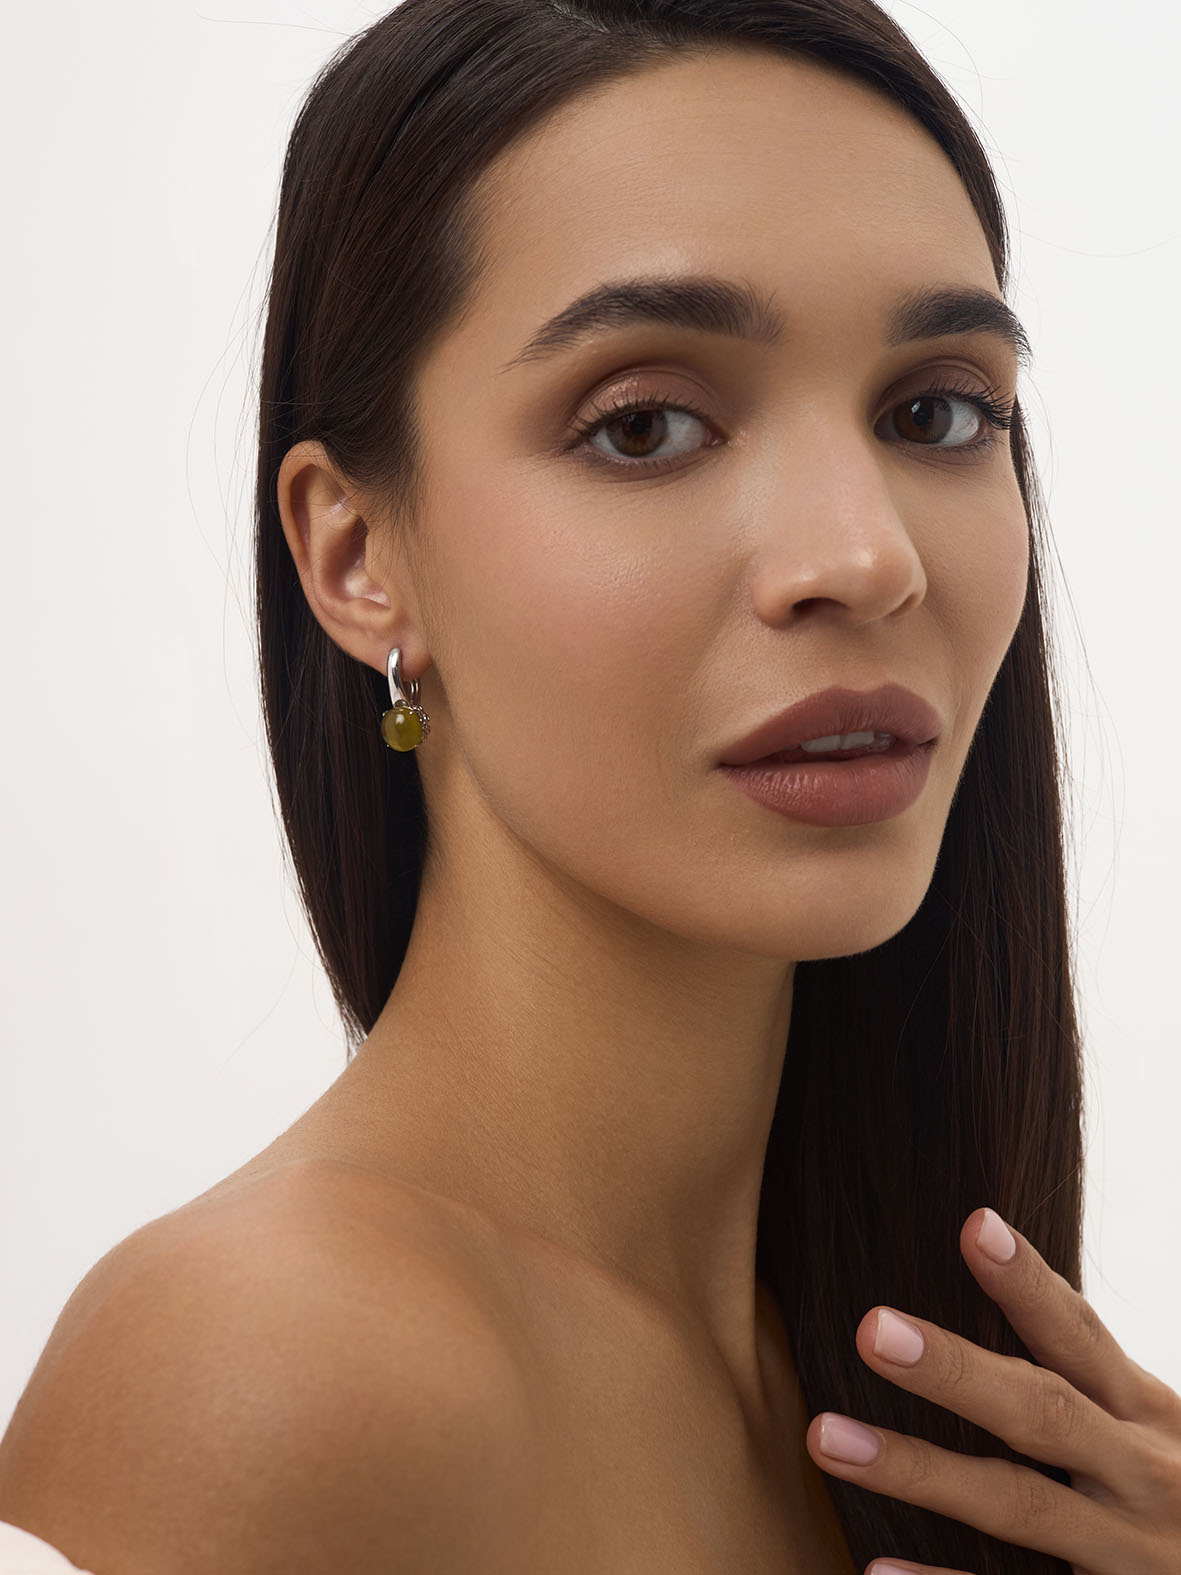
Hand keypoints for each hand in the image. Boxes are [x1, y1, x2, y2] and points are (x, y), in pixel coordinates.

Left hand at [804, 1207, 1180, 1574]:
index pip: (1079, 1335)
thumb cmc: (1173, 1499)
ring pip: (1016, 1504)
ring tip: (827, 1438)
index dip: (1028, 1283)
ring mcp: (1127, 1554)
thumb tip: (979, 1269)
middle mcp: (1142, 1476)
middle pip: (1042, 1412)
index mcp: (1148, 1414)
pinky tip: (874, 1570)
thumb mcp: (1151, 1431)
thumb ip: (1084, 1380)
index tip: (974, 1225)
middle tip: (870, 1328)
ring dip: (918, 1470)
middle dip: (955, 1370)